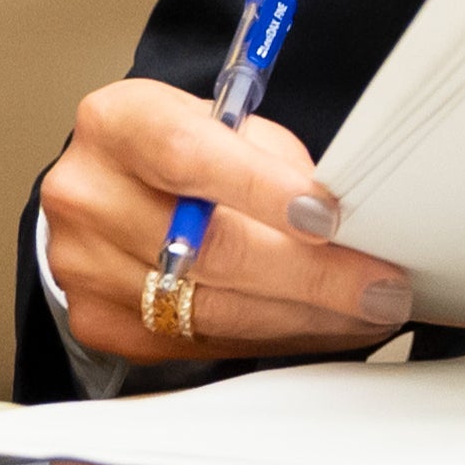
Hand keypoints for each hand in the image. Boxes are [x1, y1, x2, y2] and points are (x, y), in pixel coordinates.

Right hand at [40, 77, 412, 362]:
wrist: (109, 188)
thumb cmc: (183, 149)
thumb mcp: (226, 125)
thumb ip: (275, 163)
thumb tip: (345, 221)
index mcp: (120, 123)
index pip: (191, 157)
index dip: (264, 190)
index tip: (328, 218)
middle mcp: (90, 195)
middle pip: (207, 249)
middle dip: (310, 274)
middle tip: (379, 287)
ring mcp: (85, 266)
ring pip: (210, 309)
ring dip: (302, 317)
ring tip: (366, 313)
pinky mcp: (100, 321)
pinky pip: (199, 341)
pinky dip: (269, 336)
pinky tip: (317, 326)